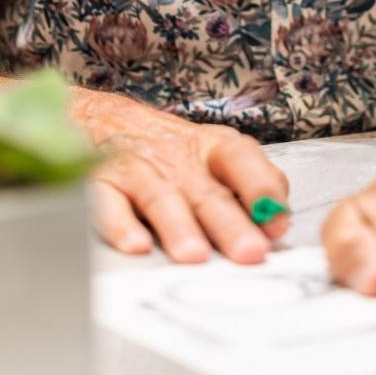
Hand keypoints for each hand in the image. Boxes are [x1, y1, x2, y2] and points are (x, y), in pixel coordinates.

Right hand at [75, 89, 289, 263]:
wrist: (97, 119)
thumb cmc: (166, 149)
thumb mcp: (214, 153)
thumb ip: (251, 183)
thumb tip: (278, 223)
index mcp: (211, 148)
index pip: (242, 161)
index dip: (262, 188)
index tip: (277, 222)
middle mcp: (176, 159)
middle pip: (207, 191)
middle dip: (230, 223)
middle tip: (249, 251)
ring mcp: (136, 170)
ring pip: (161, 199)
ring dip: (180, 227)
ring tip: (194, 255)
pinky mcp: (99, 184)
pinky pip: (107, 204)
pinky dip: (120, 225)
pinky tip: (135, 246)